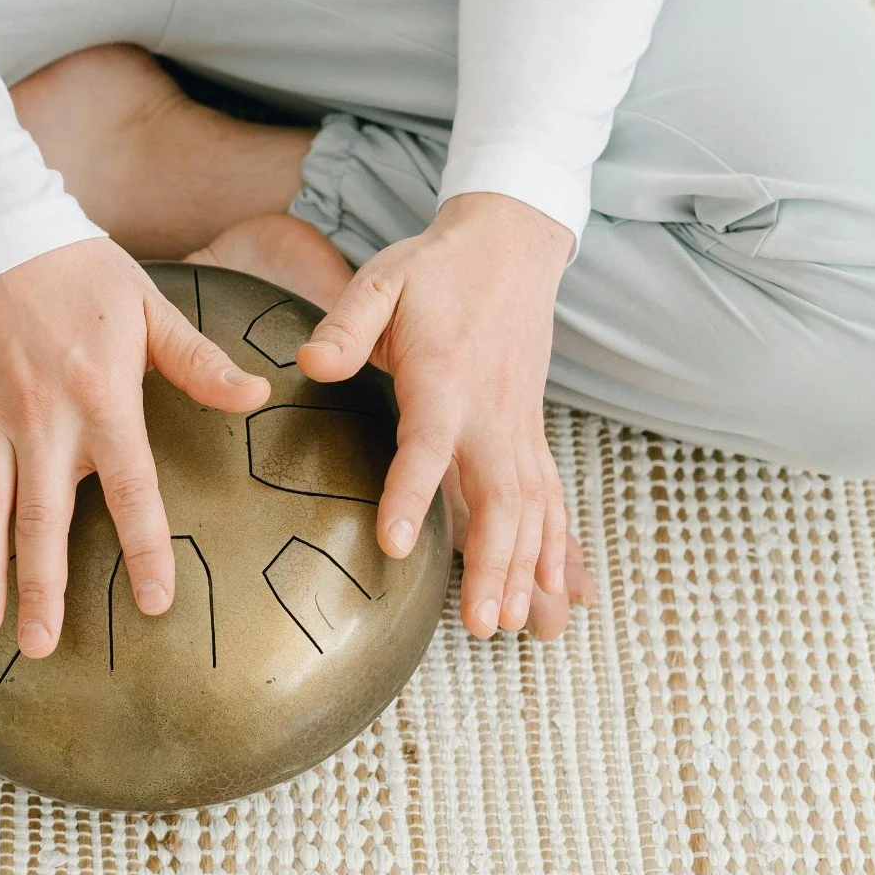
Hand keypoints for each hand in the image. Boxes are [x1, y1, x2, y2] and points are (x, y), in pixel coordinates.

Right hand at [0, 237, 270, 656]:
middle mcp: (44, 423)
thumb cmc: (83, 271)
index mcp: (103, 403)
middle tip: (41, 647)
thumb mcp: (150, 311)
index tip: (153, 603)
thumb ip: (200, 363)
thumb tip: (258, 393)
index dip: (145, 551)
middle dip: (42, 589)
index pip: (132, 492)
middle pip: (44, 521)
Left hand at [297, 193, 576, 639]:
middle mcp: (491, 411)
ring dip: (529, 570)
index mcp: (445, 376)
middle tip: (484, 625)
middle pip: (499, 497)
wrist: (509, 244)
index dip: (412, 494)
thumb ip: (345, 324)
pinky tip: (564, 597)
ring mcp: (518, 425)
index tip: (395, 544)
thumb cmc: (434, 269)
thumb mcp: (380, 280)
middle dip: (495, 564)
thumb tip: (309, 361)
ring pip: (532, 508)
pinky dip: (559, 549)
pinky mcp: (530, 432)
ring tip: (524, 629)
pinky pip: (551, 497)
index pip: (428, 444)